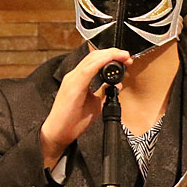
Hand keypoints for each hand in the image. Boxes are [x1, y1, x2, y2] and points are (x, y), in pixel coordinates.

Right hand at [40, 47, 131, 169]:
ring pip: (92, 59)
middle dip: (113, 53)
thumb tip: (116, 85)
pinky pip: (88, 69)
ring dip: (110, 55)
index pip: (96, 61)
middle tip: (127, 57)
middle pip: (94, 56)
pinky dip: (101, 62)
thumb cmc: (72, 121)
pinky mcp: (72, 85)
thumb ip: (104, 93)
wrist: (59, 133)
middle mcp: (74, 76)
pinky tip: (111, 60)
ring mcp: (72, 79)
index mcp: (78, 79)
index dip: (111, 57)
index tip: (125, 59)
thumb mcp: (94, 104)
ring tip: (123, 56)